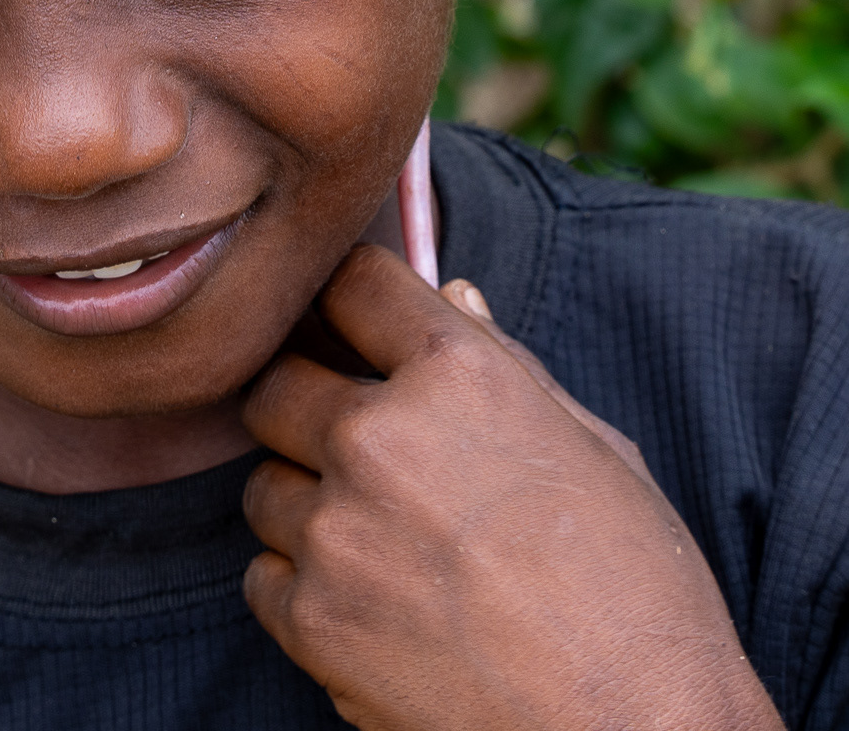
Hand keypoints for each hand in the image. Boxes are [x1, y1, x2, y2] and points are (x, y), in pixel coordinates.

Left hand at [241, 245, 783, 730]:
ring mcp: (336, 531)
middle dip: (312, 405)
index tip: (358, 331)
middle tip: (366, 451)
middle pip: (279, 380)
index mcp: (457, 375)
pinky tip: (375, 605)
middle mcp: (380, 438)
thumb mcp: (596, 449)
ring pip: (265, 481)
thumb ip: (506, 361)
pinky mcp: (312, 621)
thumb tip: (454, 292)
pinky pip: (264, 574)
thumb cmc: (639, 593)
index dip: (354, 305)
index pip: (352, 282)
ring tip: (389, 545)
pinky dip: (303, 587)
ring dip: (309, 502)